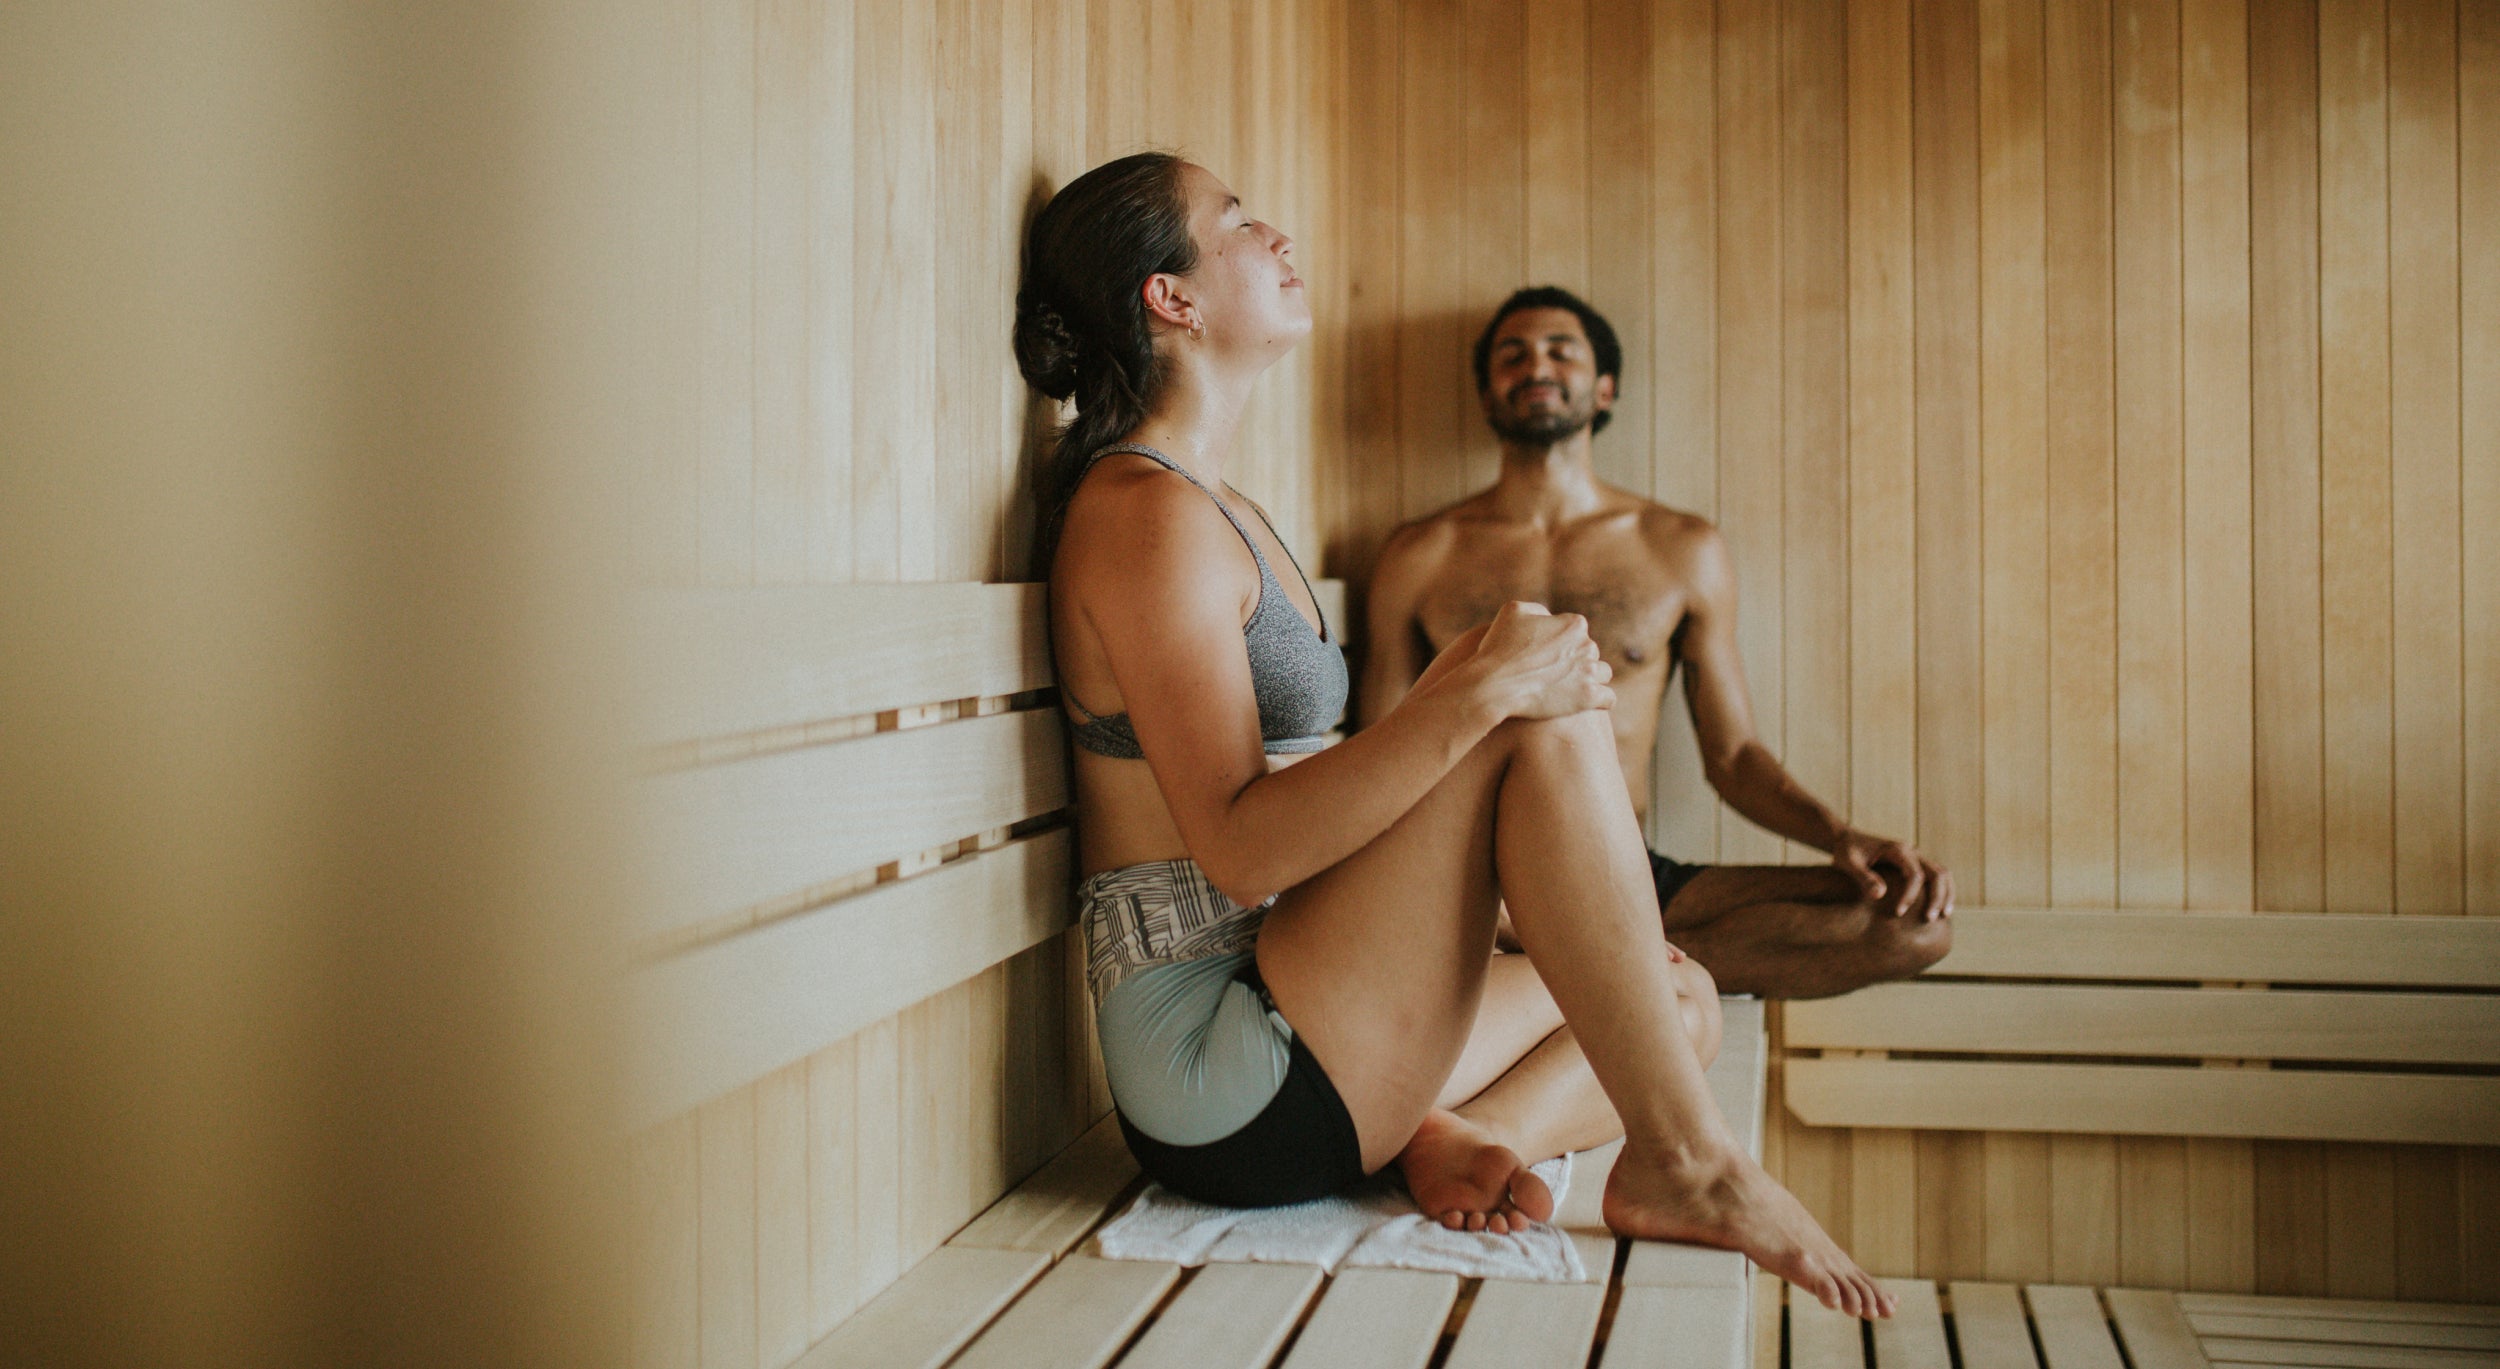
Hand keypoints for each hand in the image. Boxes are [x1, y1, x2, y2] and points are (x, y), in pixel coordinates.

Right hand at [1467, 601, 1613, 719]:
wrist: (1493, 685)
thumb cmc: (1498, 648)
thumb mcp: (1512, 612)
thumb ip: (1537, 610)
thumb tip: (1549, 616)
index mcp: (1574, 624)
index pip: (1577, 632)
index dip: (1562, 643)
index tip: (1547, 656)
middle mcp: (1587, 645)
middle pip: (1589, 652)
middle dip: (1575, 662)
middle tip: (1552, 675)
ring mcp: (1589, 672)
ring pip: (1603, 674)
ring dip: (1590, 679)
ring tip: (1570, 689)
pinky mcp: (1589, 697)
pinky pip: (1609, 698)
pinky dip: (1600, 701)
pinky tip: (1586, 703)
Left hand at [1830, 828, 1953, 921]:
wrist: (1847, 840)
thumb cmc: (1846, 852)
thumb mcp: (1848, 863)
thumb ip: (1863, 877)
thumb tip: (1879, 895)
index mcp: (1897, 850)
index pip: (1914, 874)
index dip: (1910, 895)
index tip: (1898, 913)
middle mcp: (1911, 851)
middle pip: (1937, 873)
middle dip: (1937, 897)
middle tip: (1928, 919)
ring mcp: (1916, 857)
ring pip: (1942, 874)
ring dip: (1946, 894)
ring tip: (1943, 916)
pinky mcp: (1915, 865)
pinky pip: (1936, 877)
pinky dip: (1942, 891)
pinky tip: (1939, 910)